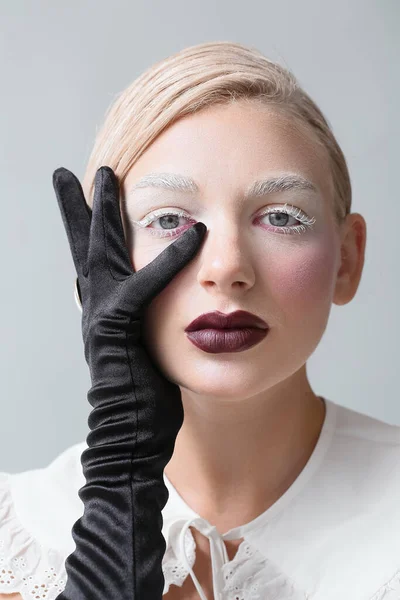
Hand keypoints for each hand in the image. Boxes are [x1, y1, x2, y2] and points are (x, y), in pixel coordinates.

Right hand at [52, 166, 206, 598]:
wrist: (129, 437)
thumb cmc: (144, 398)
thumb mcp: (146, 352)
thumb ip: (149, 326)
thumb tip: (162, 312)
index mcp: (107, 309)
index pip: (98, 260)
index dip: (92, 229)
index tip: (92, 203)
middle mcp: (97, 306)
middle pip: (86, 246)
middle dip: (81, 207)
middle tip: (71, 173)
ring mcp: (103, 316)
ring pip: (100, 253)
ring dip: (101, 212)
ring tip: (103, 175)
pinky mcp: (119, 330)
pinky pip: (144, 287)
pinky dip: (167, 261)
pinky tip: (192, 234)